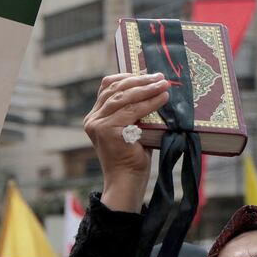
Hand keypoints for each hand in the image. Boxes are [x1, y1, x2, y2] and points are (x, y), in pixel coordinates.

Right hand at [83, 72, 168, 211]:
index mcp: (94, 117)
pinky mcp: (108, 131)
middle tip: (160, 77)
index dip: (126, 77)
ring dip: (146, 89)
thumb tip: (153, 88)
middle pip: (115, 89)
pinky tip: (162, 98)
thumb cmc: (132, 157)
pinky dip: (149, 102)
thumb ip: (132, 111)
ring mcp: (98, 125)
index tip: (146, 75)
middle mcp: (92, 119)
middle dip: (140, 80)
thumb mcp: (130, 128)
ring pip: (124, 97)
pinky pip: (132, 111)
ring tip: (163, 85)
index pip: (107, 87)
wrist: (126, 181)